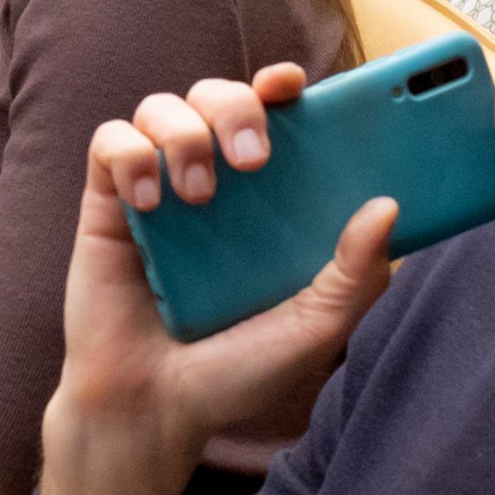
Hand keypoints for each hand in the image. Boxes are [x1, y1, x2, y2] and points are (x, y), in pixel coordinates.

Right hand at [35, 70, 397, 494]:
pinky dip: (130, 156)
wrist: (154, 411)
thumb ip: (355, 275)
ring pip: (159, 107)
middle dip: (236, 105)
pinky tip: (148, 202)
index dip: (281, 85)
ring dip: (184, 134)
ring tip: (198, 195)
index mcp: (265, 201)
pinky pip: (109, 142)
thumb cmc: (235, 371)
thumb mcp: (313, 329)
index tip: (292, 83)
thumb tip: (388, 207)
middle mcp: (212, 181)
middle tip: (255, 157)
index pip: (273, 116)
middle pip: (217, 94)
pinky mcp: (106, 203)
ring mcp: (156, 187)